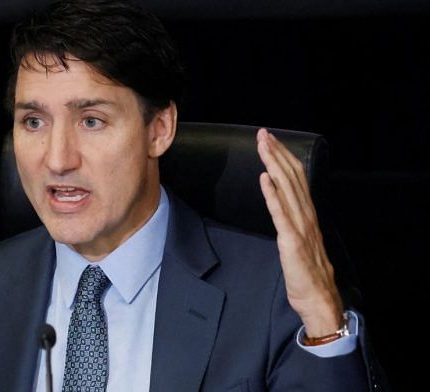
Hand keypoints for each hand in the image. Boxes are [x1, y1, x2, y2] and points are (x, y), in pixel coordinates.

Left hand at [256, 128, 342, 336]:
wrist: (317, 295)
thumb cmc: (307, 269)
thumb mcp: (299, 236)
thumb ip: (292, 217)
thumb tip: (278, 198)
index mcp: (307, 212)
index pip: (296, 177)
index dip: (283, 156)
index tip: (270, 139)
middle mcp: (306, 214)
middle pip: (291, 176)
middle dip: (276, 153)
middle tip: (263, 133)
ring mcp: (300, 226)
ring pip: (287, 189)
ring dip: (274, 165)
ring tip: (262, 146)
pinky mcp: (292, 241)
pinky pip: (281, 214)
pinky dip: (273, 195)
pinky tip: (265, 178)